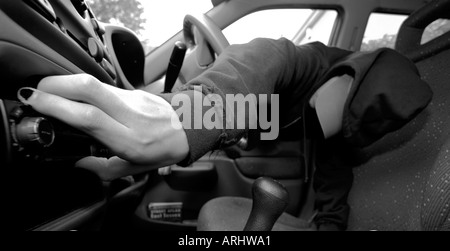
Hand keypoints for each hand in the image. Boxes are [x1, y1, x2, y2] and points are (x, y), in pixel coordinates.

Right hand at [17, 74, 188, 175]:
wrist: (189, 127)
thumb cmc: (163, 149)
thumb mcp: (134, 168)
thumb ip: (103, 168)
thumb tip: (78, 163)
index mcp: (130, 140)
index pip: (91, 117)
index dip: (61, 107)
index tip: (40, 102)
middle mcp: (131, 116)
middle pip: (91, 89)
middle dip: (58, 85)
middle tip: (39, 91)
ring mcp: (133, 99)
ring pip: (96, 83)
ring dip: (68, 83)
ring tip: (51, 91)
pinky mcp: (133, 90)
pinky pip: (104, 86)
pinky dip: (83, 87)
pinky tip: (74, 93)